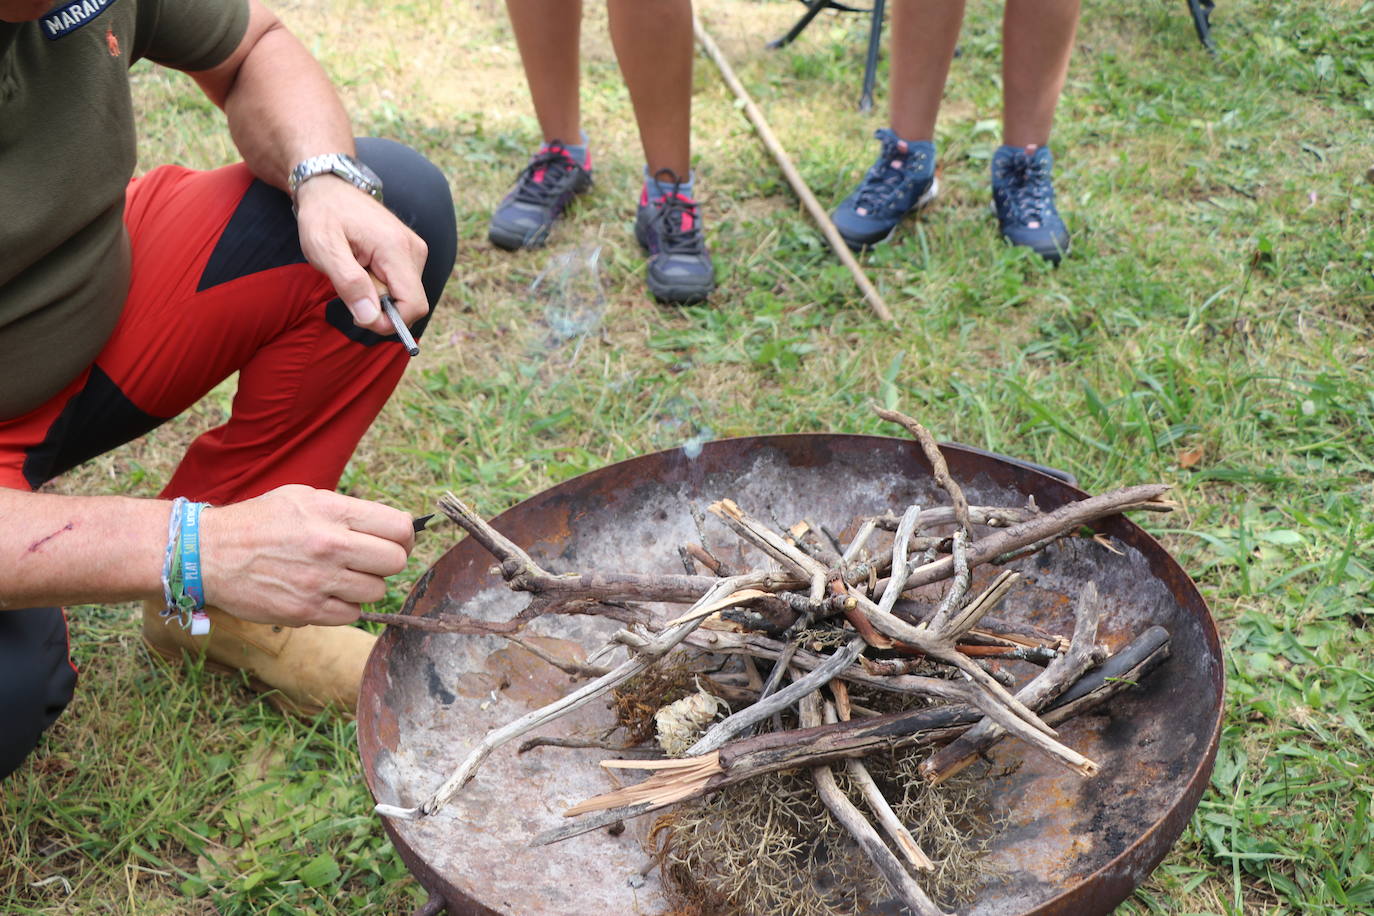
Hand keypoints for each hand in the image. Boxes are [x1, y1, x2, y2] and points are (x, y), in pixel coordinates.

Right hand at [198, 485, 415, 626]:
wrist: (207, 553)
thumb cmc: (259, 521)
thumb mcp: (303, 497)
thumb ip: (347, 511)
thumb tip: (390, 528)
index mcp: (332, 512)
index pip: (399, 527)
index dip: (405, 536)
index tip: (396, 541)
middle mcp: (330, 546)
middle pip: (396, 562)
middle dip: (388, 562)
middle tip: (371, 561)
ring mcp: (319, 582)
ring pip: (377, 591)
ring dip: (365, 586)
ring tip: (341, 576)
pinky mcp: (306, 611)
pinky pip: (351, 615)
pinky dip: (344, 607)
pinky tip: (324, 593)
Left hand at [293, 175, 428, 334]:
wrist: (331, 187)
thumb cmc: (324, 215)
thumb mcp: (324, 249)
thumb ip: (349, 284)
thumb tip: (371, 318)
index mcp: (396, 249)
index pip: (414, 305)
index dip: (389, 322)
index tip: (358, 315)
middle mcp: (415, 250)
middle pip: (410, 303)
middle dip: (380, 307)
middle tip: (349, 284)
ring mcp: (416, 250)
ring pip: (406, 296)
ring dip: (379, 295)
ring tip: (355, 269)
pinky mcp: (412, 252)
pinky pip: (403, 285)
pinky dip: (382, 285)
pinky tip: (364, 266)